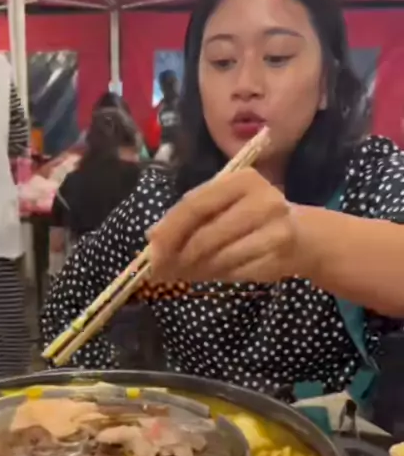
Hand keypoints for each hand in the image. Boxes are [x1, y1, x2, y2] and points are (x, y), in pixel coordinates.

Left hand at [148, 168, 298, 282]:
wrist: (302, 236)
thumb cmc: (252, 219)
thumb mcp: (222, 208)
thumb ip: (189, 220)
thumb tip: (152, 239)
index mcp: (241, 179)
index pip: (195, 204)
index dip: (170, 229)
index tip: (152, 248)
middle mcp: (261, 199)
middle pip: (206, 234)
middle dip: (180, 255)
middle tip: (163, 269)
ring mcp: (274, 227)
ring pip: (219, 257)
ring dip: (197, 269)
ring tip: (186, 272)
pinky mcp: (278, 254)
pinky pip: (236, 271)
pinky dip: (218, 275)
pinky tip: (214, 273)